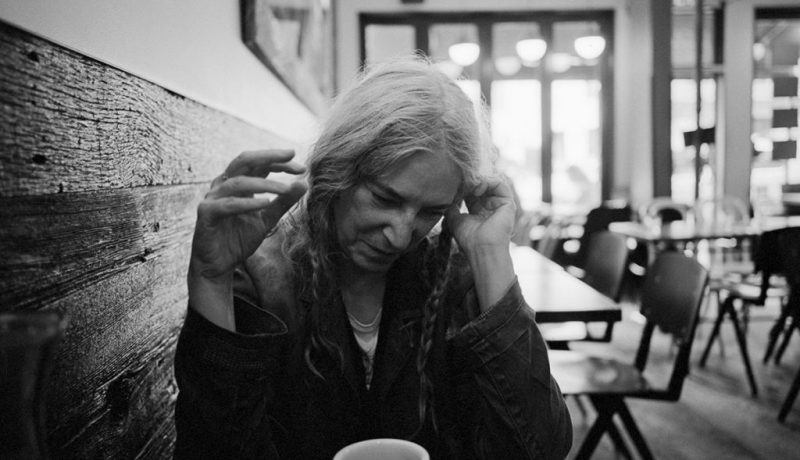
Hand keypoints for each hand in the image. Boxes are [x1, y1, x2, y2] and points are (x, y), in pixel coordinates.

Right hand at [190, 149, 306, 280]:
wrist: (218, 265)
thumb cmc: (239, 239)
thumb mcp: (267, 219)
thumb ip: (283, 202)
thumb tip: (304, 183)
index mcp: (238, 183)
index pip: (259, 165)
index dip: (279, 162)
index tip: (301, 168)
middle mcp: (224, 185)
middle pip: (245, 161)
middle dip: (269, 157)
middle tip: (291, 156)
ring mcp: (213, 198)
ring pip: (239, 182)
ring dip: (265, 184)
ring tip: (286, 189)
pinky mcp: (206, 213)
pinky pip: (228, 204)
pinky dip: (248, 203)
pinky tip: (266, 203)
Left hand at [445, 176, 516, 253]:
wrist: (482, 248)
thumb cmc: (469, 238)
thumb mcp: (455, 220)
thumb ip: (452, 209)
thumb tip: (448, 200)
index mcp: (479, 212)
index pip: (472, 193)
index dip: (464, 187)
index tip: (455, 184)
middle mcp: (490, 208)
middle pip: (482, 187)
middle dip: (471, 182)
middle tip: (462, 180)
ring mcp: (500, 205)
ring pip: (490, 184)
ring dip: (479, 181)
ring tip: (470, 186)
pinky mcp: (508, 204)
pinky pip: (500, 185)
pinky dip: (489, 182)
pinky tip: (478, 188)